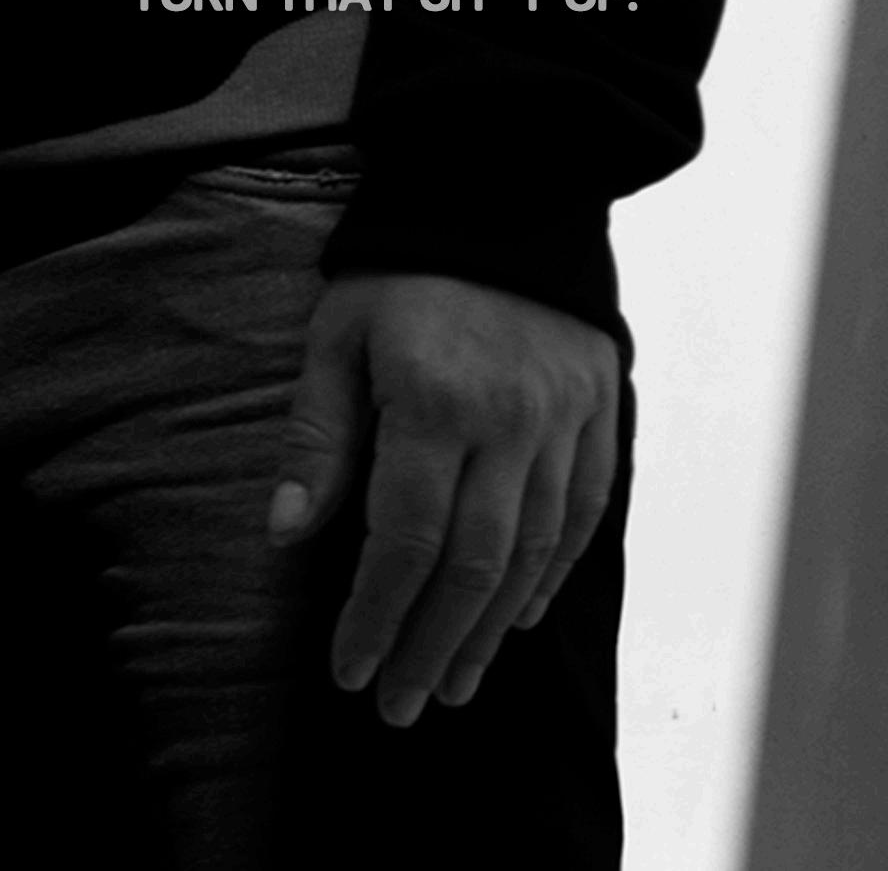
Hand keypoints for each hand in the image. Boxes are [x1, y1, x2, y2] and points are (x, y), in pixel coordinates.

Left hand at [268, 271, 619, 726]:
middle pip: (473, 565)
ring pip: (532, 551)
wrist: (505, 182)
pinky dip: (555, 572)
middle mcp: (509, 420)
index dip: (375, 617)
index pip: (405, 541)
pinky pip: (584, 509)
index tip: (349, 672)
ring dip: (490, 628)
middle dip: (430, 645)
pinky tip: (521, 614)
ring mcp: (563, 416)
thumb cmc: (406, 261)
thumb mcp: (341, 331)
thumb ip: (319, 434)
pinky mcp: (599, 405)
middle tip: (401, 705)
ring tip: (454, 681)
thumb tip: (288, 532)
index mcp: (435, 400)